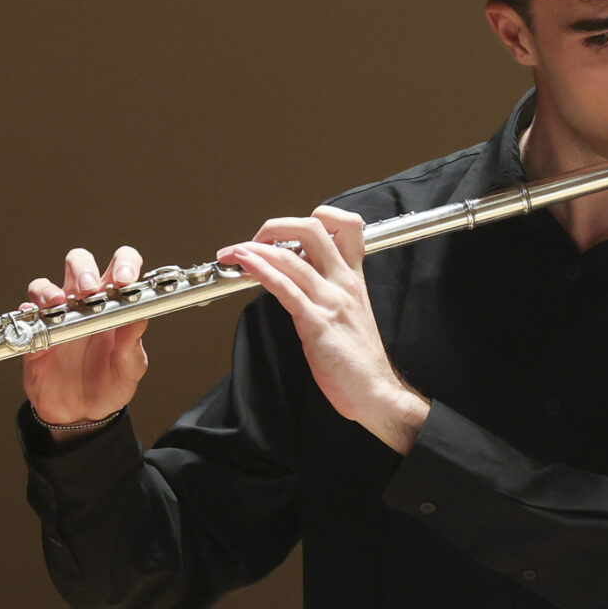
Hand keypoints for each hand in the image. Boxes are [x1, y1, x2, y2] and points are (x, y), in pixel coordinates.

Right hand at [23, 245, 149, 425]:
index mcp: (114, 306)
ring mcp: (58, 317)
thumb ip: (133, 344)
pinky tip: (36, 319)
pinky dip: (29, 312)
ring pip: (45, 285)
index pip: (120, 267)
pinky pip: (26, 316)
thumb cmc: (110, 384)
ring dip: (50, 289)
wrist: (82, 413)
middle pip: (79, 263)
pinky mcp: (36, 335)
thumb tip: (140, 316)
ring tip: (60, 304)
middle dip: (83, 269)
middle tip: (89, 289)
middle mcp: (84, 305)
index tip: (125, 280)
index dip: (124, 264)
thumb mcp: (130, 367)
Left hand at [219, 207, 430, 454]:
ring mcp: (331, 301)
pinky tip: (244, 266)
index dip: (314, 217)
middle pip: (313, 229)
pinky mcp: (317, 323)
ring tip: (232, 252)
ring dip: (253, 249)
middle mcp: (344, 282)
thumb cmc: (359, 358)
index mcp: (353, 278)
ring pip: (291, 258)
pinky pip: (286, 288)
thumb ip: (328, 290)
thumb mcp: (350, 312)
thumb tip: (299, 276)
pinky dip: (260, 272)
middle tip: (253, 240)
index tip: (286, 233)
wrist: (375, 391)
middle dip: (275, 226)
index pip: (345, 226)